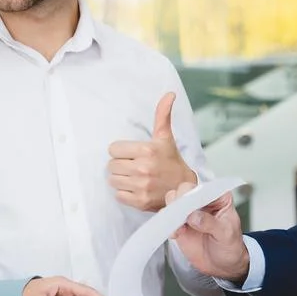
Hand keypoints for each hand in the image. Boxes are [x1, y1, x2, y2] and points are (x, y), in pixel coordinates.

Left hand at [107, 92, 195, 211]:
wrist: (184, 189)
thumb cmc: (171, 161)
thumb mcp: (165, 137)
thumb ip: (163, 114)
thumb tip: (170, 94)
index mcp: (147, 150)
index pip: (113, 149)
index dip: (122, 151)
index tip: (134, 154)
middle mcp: (144, 168)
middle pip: (111, 165)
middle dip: (121, 165)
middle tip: (135, 166)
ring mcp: (142, 186)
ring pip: (113, 180)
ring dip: (121, 179)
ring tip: (135, 177)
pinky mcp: (140, 201)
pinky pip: (118, 195)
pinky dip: (125, 193)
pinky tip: (137, 188)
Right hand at [165, 182, 250, 282]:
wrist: (222, 265)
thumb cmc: (230, 246)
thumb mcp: (226, 234)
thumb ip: (211, 223)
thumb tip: (194, 216)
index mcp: (219, 197)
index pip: (205, 188)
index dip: (196, 193)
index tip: (190, 205)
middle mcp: (202, 201)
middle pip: (185, 189)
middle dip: (180, 200)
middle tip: (182, 214)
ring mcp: (189, 211)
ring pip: (173, 200)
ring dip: (172, 211)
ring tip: (179, 225)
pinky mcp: (179, 223)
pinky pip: (168, 217)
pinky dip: (168, 224)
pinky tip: (176, 234)